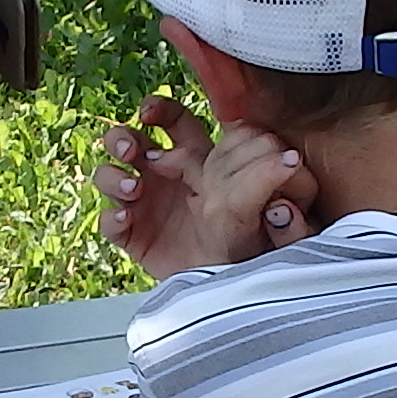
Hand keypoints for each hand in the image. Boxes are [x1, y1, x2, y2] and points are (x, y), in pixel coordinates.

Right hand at [90, 89, 314, 276]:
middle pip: (129, 141)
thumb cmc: (251, 241)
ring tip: (134, 188)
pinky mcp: (132, 236)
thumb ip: (269, 180)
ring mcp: (143, 205)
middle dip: (121, 138)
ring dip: (113, 176)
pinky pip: (109, 222)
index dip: (156, 109)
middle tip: (132, 149)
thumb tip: (287, 157)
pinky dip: (112, 217)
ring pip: (108, 176)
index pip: (170, 121)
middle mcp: (162, 175)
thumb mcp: (262, 206)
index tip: (149, 112)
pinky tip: (127, 219)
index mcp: (193, 157)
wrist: (235, 288)